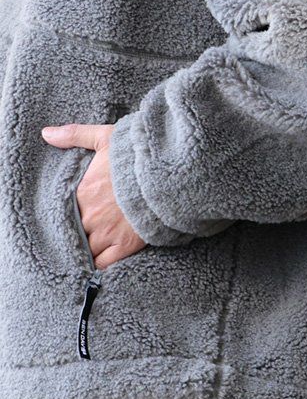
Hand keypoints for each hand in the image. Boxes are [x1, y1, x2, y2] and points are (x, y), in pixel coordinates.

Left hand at [41, 123, 147, 269]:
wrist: (169, 177)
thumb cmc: (138, 157)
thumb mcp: (106, 138)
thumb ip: (75, 135)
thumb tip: (46, 133)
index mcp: (82, 192)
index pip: (64, 210)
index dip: (70, 214)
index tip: (76, 214)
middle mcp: (89, 216)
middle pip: (74, 232)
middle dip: (79, 233)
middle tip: (85, 232)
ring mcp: (106, 233)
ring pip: (86, 250)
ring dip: (87, 250)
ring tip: (91, 248)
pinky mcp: (124, 246)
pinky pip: (102, 264)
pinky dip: (99, 265)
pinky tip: (99, 262)